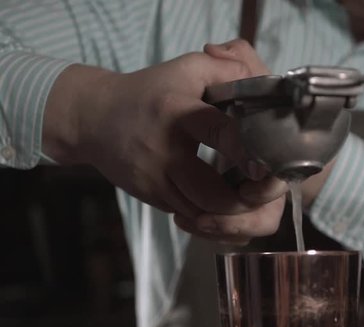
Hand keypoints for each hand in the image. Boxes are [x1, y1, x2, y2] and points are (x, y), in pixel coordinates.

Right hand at [43, 39, 286, 242]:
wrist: (93, 119)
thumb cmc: (148, 92)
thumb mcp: (186, 69)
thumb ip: (227, 69)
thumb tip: (262, 84)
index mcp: (180, 116)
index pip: (218, 133)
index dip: (246, 151)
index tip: (268, 166)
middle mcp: (167, 155)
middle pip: (214, 195)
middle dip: (246, 200)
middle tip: (267, 189)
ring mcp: (157, 183)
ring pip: (204, 215)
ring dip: (232, 214)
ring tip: (252, 198)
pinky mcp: (154, 198)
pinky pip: (192, 217)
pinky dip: (214, 217)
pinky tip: (229, 204)